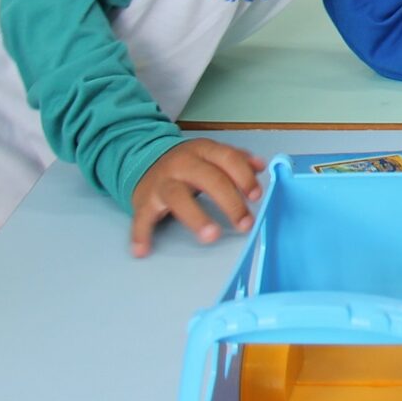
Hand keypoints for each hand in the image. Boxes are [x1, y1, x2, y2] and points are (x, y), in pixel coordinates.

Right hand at [131, 139, 263, 256]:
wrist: (146, 160)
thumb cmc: (188, 163)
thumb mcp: (212, 154)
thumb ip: (237, 160)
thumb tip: (260, 166)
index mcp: (203, 150)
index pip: (228, 159)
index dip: (244, 177)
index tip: (256, 196)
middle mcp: (182, 163)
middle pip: (210, 179)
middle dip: (230, 202)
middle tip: (245, 224)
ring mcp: (162, 181)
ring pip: (178, 197)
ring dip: (196, 217)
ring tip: (211, 236)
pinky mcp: (143, 200)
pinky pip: (141, 218)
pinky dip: (141, 234)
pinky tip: (144, 250)